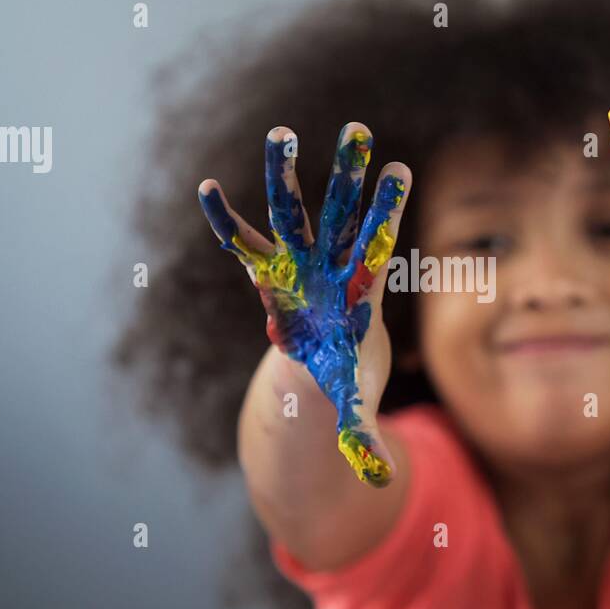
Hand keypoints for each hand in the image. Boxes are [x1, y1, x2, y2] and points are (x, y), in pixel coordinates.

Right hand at [198, 123, 411, 485]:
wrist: (331, 371)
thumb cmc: (344, 384)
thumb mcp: (349, 413)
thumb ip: (360, 441)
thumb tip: (381, 481)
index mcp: (354, 298)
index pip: (377, 249)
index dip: (387, 214)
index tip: (401, 172)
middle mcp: (327, 272)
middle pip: (339, 217)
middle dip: (346, 176)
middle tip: (357, 127)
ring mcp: (297, 268)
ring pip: (292, 215)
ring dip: (284, 175)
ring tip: (280, 129)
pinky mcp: (267, 276)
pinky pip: (243, 244)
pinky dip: (226, 221)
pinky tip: (208, 188)